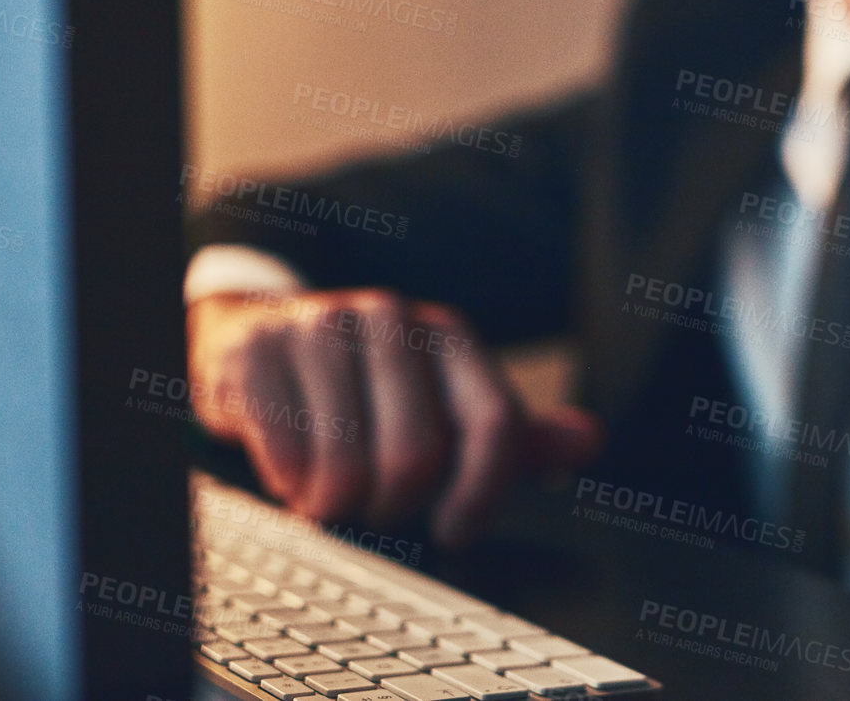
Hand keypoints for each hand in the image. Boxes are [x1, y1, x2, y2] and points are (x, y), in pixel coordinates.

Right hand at [188, 287, 601, 545]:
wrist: (259, 334)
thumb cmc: (367, 391)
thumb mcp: (445, 409)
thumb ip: (515, 438)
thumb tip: (589, 442)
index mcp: (450, 337)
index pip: (497, 423)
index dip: (482, 493)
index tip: (454, 529)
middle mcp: (393, 319)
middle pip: (417, 457)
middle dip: (394, 507)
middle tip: (374, 505)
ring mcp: (322, 327)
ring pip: (348, 466)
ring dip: (335, 504)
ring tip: (328, 490)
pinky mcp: (259, 351)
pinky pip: (285, 456)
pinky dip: (288, 485)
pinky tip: (289, 470)